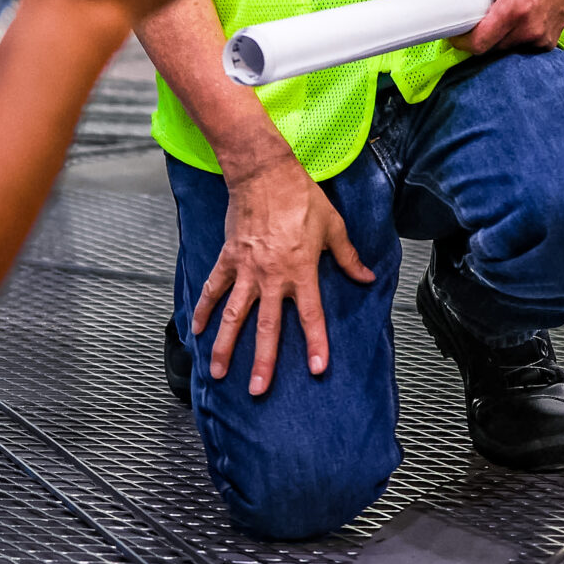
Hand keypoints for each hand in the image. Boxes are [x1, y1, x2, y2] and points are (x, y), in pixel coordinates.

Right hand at [191, 161, 373, 393]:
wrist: (264, 174)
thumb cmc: (301, 197)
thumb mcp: (333, 226)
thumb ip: (349, 257)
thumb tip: (367, 277)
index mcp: (301, 271)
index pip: (311, 314)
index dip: (315, 342)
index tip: (316, 368)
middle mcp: (272, 277)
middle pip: (267, 327)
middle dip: (263, 361)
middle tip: (258, 390)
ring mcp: (246, 270)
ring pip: (234, 315)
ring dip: (225, 345)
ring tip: (218, 372)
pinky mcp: (228, 259)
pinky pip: (214, 288)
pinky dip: (203, 309)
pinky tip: (196, 330)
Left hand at [426, 0, 563, 54]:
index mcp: (513, 10)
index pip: (479, 44)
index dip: (461, 42)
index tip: (455, 33)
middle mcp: (530, 28)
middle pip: (491, 50)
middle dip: (478, 38)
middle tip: (474, 18)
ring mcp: (542, 37)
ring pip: (506, 50)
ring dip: (497, 39)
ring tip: (497, 15)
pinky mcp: (551, 39)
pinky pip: (524, 48)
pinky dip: (515, 38)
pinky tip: (516, 20)